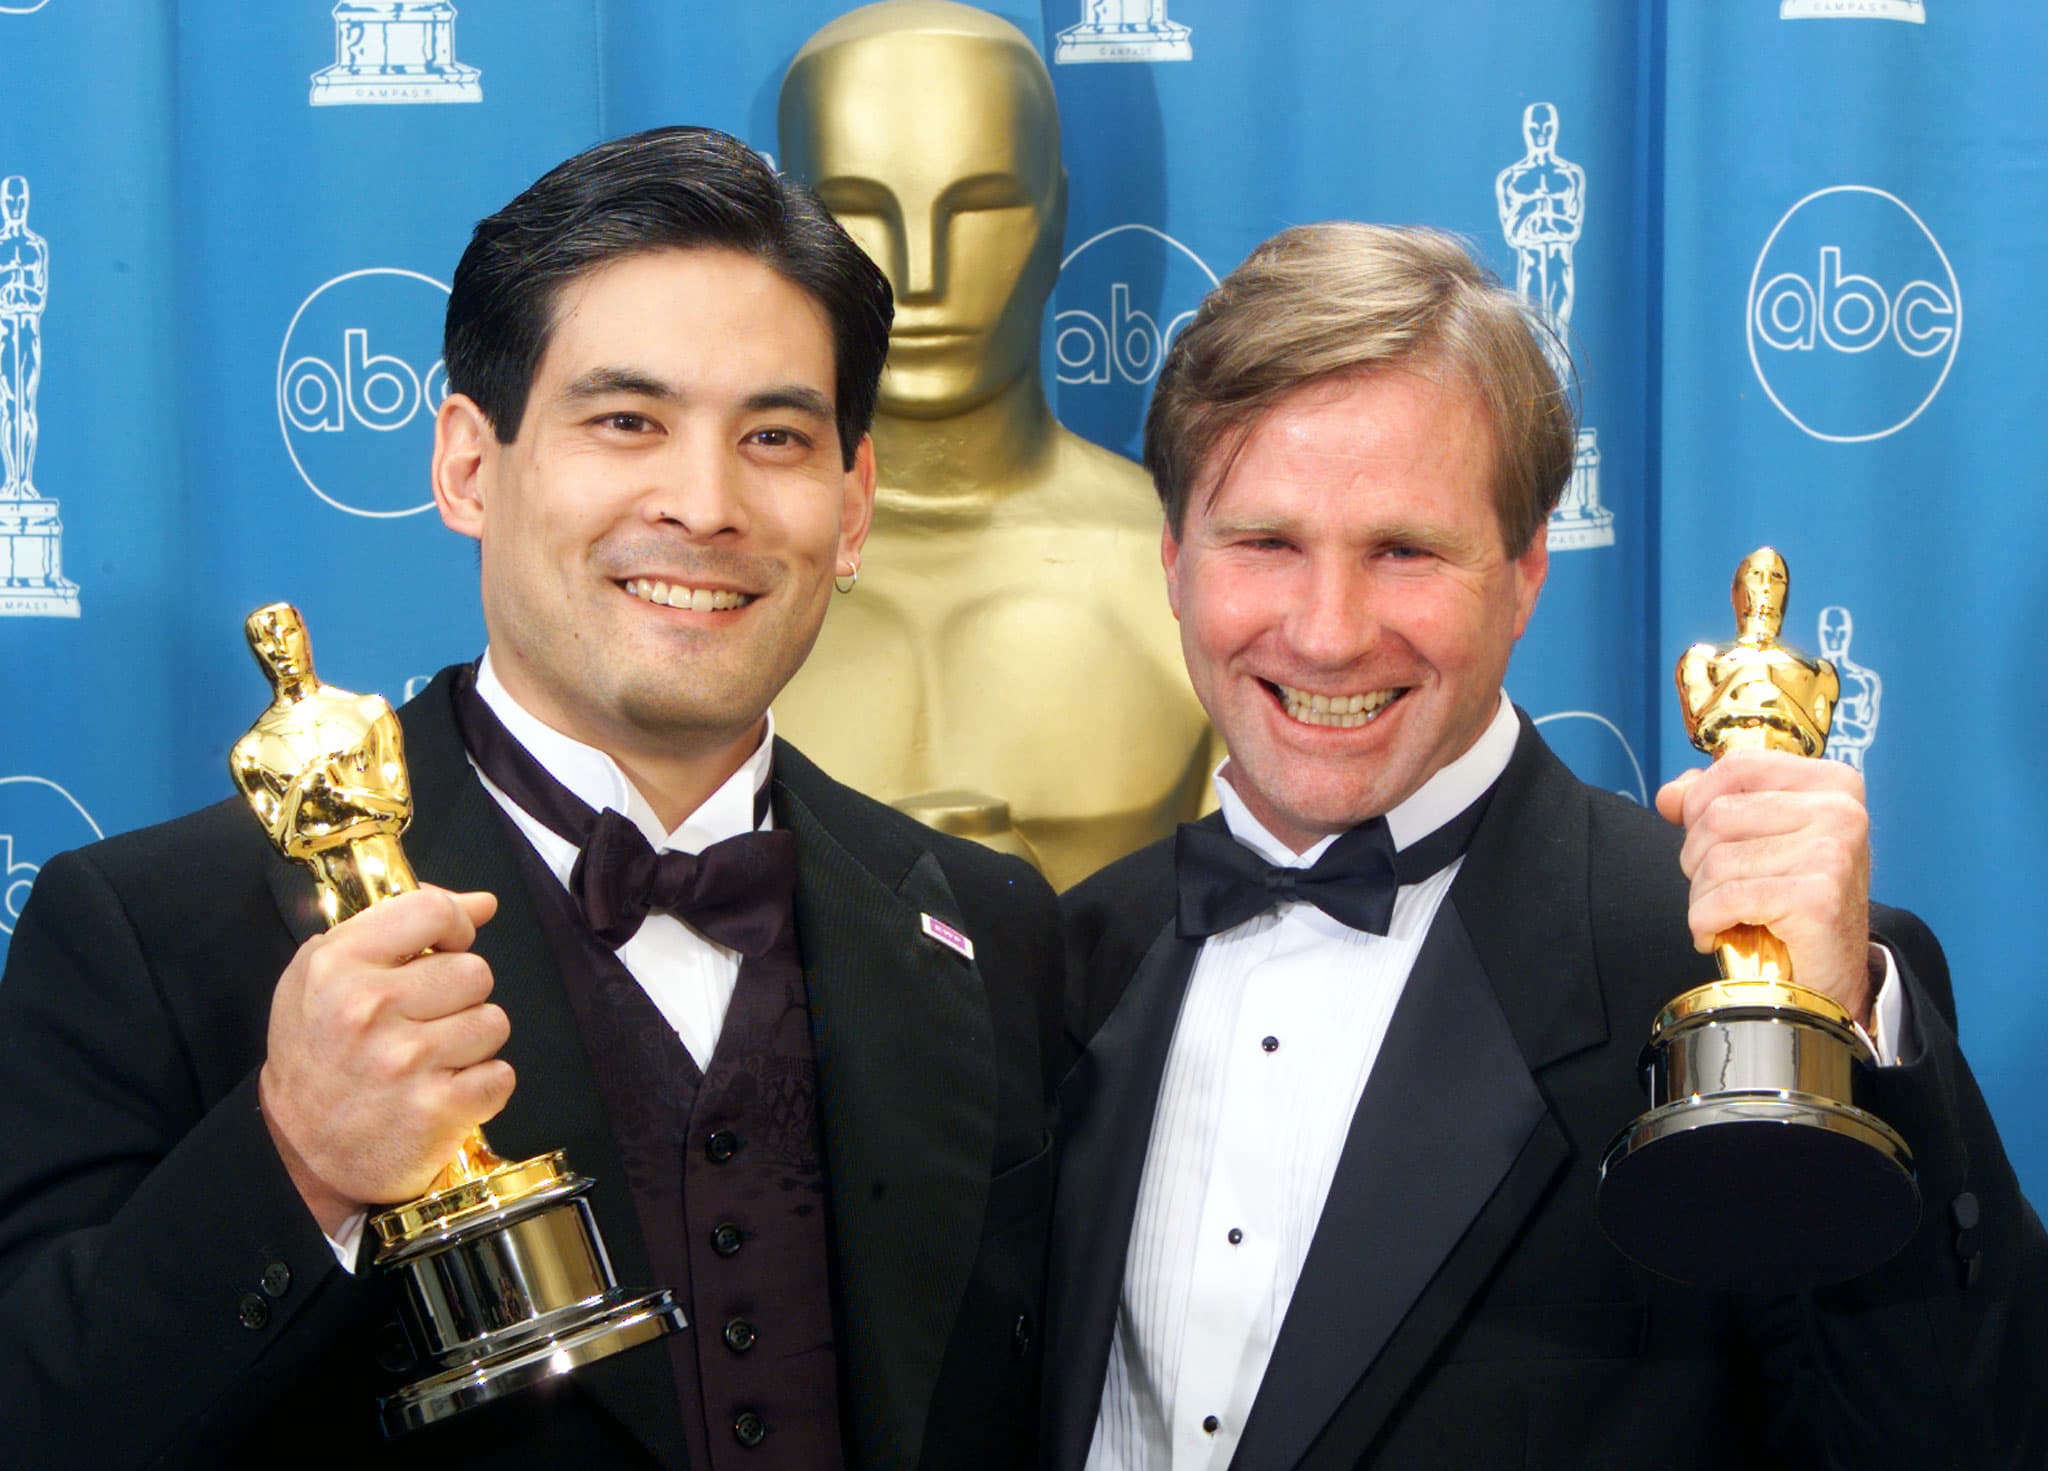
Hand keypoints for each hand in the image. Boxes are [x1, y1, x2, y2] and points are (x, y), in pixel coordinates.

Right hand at [258, 887, 511, 1234]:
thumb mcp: (323, 975)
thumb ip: (397, 924)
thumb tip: (482, 903)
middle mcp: (370, 1008)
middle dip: (460, 996)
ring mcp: (406, 1060)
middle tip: (423, 1022)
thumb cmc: (317, 1055)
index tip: (445, 947)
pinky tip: (444, 1091)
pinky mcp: (436, 1108)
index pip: (433, 910)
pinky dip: (482, 1086)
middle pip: (475, 971)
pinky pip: (501, 1074)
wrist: (297, 1152)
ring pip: (493, 1022)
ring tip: (430, 1060)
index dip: (454, 926)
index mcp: (338, 965)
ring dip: (472, 1043)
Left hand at [1655, 751, 1873, 1027]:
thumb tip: (1669, 794)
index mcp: (1832, 783)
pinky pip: (1725, 898)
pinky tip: (1717, 934)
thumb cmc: (1794, 903)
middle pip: (1718, 815)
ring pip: (1716, 860)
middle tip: (1720, 890)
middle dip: (1697, 859)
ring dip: (1702, 897)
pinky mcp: (1817, 897)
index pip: (1735, 767)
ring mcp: (1833, 852)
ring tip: (1726, 915)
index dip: (1697, 803)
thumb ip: (1716, 803)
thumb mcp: (1762, 839)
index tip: (1703, 840)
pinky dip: (1705, 922)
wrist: (1829, 978)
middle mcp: (1840, 811)